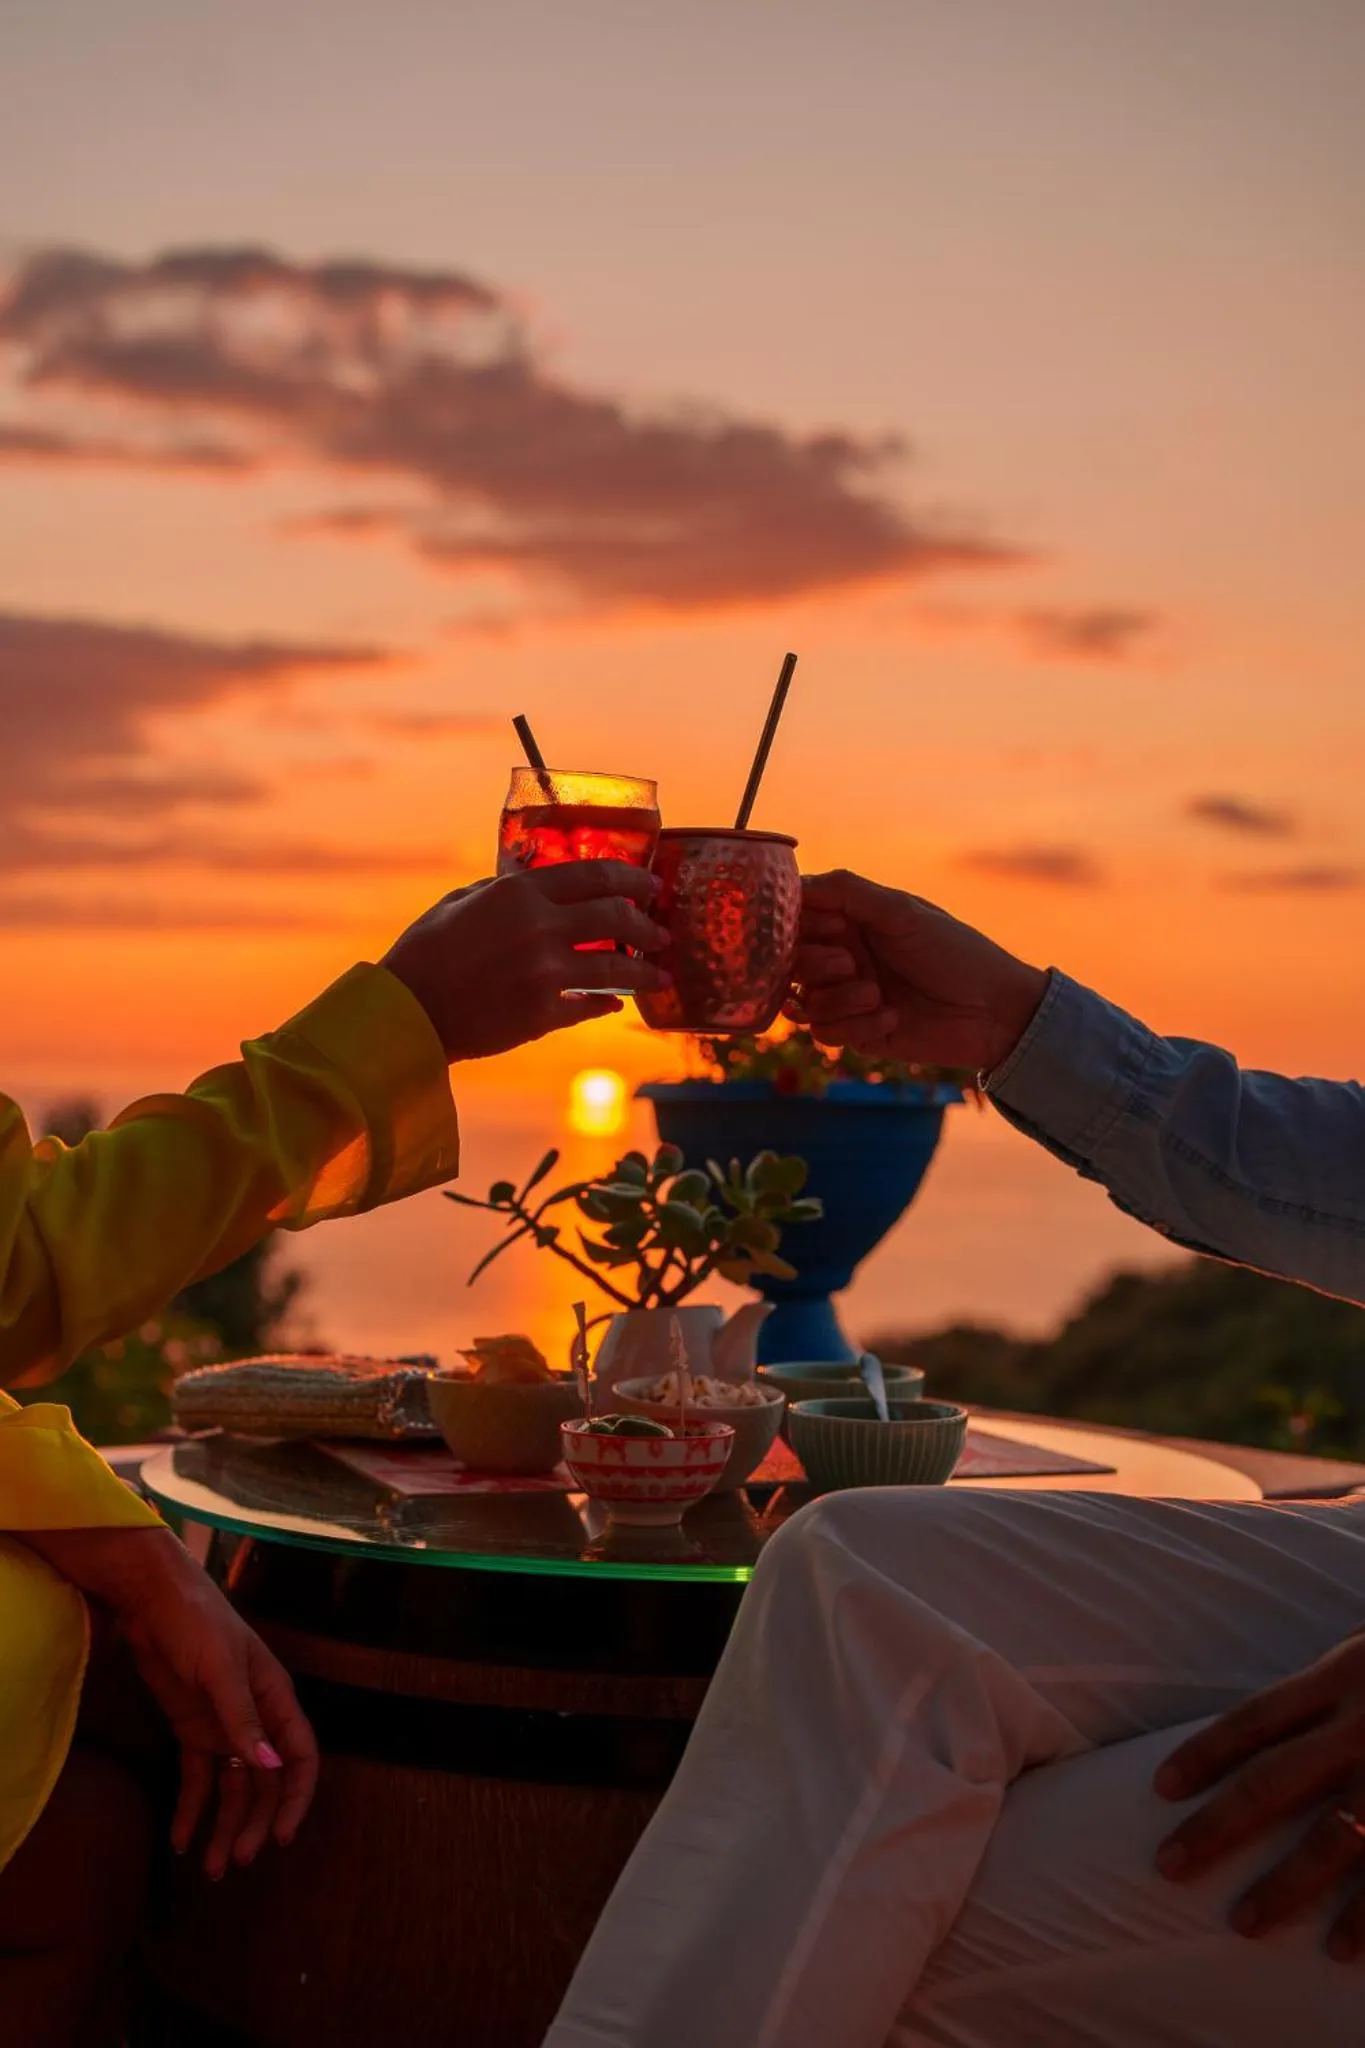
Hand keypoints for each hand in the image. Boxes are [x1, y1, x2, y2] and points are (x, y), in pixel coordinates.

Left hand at [24, 1526, 317, 1879]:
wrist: (153, 1602)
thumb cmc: (197, 1624)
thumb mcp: (220, 1670)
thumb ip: (243, 1719)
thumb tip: (270, 1766)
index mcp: (274, 1698)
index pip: (299, 1756)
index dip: (296, 1798)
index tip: (281, 1836)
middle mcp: (255, 1718)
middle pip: (265, 1782)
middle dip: (254, 1822)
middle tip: (236, 1860)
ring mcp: (223, 1726)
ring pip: (232, 1787)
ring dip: (224, 1825)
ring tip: (211, 1868)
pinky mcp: (191, 1730)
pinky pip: (197, 1779)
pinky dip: (191, 1810)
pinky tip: (181, 1840)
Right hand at [383, 861, 670, 1060]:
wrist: (407, 1011)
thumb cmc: (426, 951)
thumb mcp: (461, 901)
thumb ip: (504, 889)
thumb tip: (538, 881)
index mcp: (520, 892)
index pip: (596, 875)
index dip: (633, 880)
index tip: (652, 887)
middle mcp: (540, 927)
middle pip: (616, 916)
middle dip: (648, 924)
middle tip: (661, 932)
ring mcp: (545, 972)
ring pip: (616, 966)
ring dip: (645, 971)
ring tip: (661, 975)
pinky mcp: (543, 1014)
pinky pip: (590, 1005)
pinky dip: (607, 1003)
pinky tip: (616, 1003)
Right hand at [788, 869, 1047, 1074]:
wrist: (993, 1011)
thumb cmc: (955, 952)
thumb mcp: (901, 911)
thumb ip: (846, 891)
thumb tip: (793, 882)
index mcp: (852, 921)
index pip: (796, 918)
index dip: (795, 924)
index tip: (825, 927)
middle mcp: (844, 956)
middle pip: (791, 962)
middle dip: (814, 964)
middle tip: (850, 964)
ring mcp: (848, 996)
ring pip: (804, 1002)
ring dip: (838, 999)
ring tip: (876, 995)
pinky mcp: (858, 1032)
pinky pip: (825, 1033)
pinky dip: (855, 1025)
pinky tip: (892, 1018)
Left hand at [1154, 1631, 1364, 1959]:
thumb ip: (1326, 1686)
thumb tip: (1267, 1730)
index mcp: (1340, 1678)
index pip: (1256, 1718)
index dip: (1206, 1752)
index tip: (1161, 1788)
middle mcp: (1363, 1726)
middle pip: (1274, 1780)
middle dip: (1218, 1826)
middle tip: (1170, 1865)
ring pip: (1333, 1838)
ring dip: (1286, 1886)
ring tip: (1245, 1923)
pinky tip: (1343, 1949)